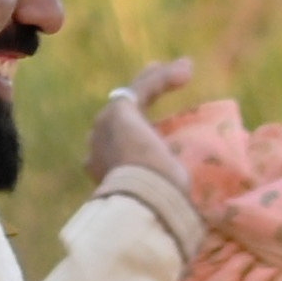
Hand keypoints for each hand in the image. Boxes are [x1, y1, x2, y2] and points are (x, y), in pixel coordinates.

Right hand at [88, 65, 214, 210]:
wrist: (142, 205)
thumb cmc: (154, 209)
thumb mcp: (159, 196)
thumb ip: (160, 187)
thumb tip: (180, 196)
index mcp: (103, 171)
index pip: (117, 145)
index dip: (135, 131)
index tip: (151, 127)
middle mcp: (97, 147)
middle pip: (119, 114)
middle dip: (139, 96)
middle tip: (156, 81)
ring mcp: (104, 128)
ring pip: (131, 96)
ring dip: (157, 81)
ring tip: (182, 70)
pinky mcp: (120, 113)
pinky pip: (141, 88)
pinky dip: (162, 78)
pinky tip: (185, 70)